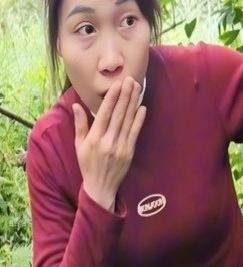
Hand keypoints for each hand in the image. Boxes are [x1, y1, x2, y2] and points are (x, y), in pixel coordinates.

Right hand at [72, 77, 146, 211]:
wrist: (100, 187)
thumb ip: (80, 125)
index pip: (103, 113)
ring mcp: (119, 147)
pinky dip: (139, 120)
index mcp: (93, 138)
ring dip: (133, 103)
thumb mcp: (79, 145)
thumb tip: (76, 105)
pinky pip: (135, 133)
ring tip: (137, 88)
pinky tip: (142, 108)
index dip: (112, 98)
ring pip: (128, 121)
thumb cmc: (87, 164)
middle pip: (118, 114)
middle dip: (125, 95)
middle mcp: (107, 141)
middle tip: (130, 80)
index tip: (117, 84)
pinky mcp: (129, 152)